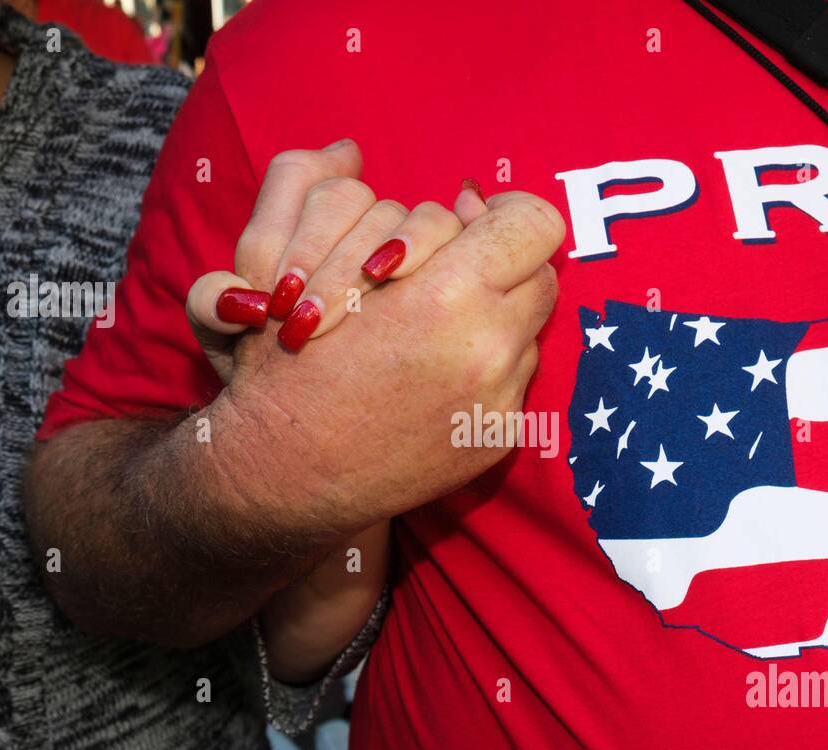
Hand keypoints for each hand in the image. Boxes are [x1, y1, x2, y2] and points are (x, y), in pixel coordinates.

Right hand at [187, 141, 565, 538]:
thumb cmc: (294, 358)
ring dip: (496, 314)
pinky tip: (435, 375)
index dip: (508, 214)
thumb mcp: (337, 267)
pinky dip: (486, 365)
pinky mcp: (498, 436)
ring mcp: (500, 399)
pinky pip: (516, 377)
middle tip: (455, 270)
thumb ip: (420, 226)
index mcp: (449, 295)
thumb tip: (477, 203)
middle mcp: (489, 348)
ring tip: (437, 326)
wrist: (286, 468)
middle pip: (541, 274)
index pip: (533, 225)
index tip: (479, 218)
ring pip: (531, 327)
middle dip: (502, 264)